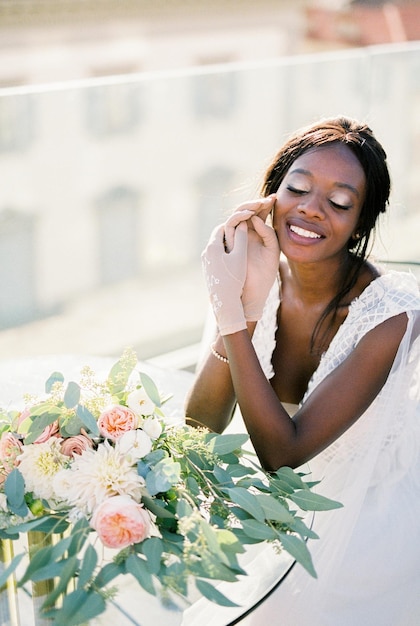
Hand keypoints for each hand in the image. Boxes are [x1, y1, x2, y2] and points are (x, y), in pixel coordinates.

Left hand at [201, 221, 247, 335]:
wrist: (224, 303)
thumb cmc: (234, 279)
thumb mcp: (240, 256)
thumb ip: (241, 237)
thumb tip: (242, 223)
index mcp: (212, 247)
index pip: (222, 227)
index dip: (234, 223)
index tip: (244, 223)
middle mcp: (206, 253)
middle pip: (218, 237)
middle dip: (231, 233)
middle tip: (244, 231)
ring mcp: (206, 263)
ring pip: (217, 247)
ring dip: (228, 243)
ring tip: (242, 244)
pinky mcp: (208, 271)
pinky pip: (217, 257)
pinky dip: (226, 254)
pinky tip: (236, 259)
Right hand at [224, 196, 279, 321]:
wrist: (254, 292)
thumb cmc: (265, 275)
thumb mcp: (273, 251)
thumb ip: (268, 234)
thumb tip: (255, 218)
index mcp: (257, 235)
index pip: (260, 215)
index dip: (266, 205)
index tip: (275, 197)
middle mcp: (245, 235)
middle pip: (247, 213)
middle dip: (256, 204)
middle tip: (267, 199)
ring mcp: (236, 238)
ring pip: (237, 216)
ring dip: (247, 207)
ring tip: (259, 204)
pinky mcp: (229, 244)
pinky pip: (230, 226)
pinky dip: (239, 217)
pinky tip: (250, 215)